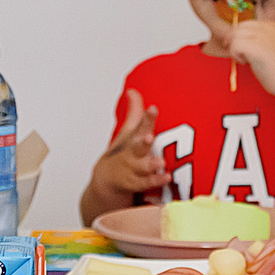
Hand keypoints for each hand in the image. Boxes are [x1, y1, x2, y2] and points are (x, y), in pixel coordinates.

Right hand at [88, 90, 168, 205]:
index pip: (141, 126)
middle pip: (138, 146)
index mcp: (133, 139)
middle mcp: (132, 153)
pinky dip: (156, 181)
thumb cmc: (123, 151)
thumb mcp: (129, 131)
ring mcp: (133, 169)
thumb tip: (131, 90)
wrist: (106, 179)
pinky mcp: (135, 183)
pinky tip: (167, 178)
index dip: (147, 118)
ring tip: (160, 162)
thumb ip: (135, 111)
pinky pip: (146, 183)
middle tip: (149, 137)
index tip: (153, 108)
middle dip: (144, 141)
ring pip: (142, 167)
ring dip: (150, 165)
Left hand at [226, 18, 274, 97]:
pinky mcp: (257, 47)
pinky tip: (245, 63)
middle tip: (241, 55)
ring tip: (246, 60)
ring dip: (235, 48)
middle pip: (240, 27)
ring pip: (236, 35)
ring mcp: (264, 36)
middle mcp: (270, 27)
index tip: (243, 50)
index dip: (242, 37)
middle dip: (235, 41)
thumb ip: (263, 39)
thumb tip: (240, 36)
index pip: (249, 24)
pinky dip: (235, 54)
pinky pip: (235, 45)